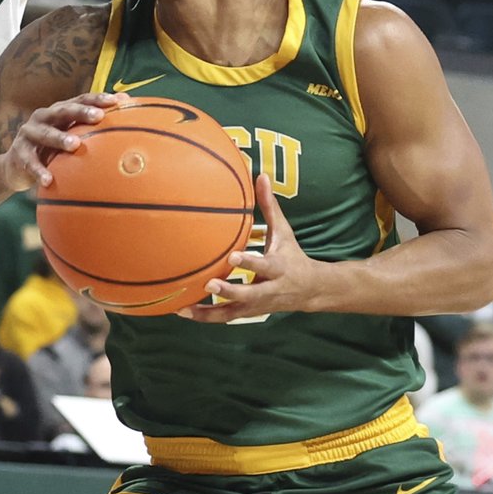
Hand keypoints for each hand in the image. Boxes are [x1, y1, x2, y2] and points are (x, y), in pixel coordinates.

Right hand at [0, 93, 124, 192]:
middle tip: (98, 116)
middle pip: (63, 111)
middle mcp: (42, 118)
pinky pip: (30, 162)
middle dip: (81, 112)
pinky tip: (49, 181)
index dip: (98, 99)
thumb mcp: (67, 138)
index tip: (118, 101)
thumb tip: (128, 131)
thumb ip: (89, 133)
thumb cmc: (50, 150)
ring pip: (45, 134)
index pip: (80, 100)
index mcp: (58, 111)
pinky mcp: (19, 154)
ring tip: (75, 145)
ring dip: (60, 138)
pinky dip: (39, 171)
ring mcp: (28, 134)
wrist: (14, 167)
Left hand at [179, 173, 325, 322]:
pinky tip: (183, 311)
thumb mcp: (284, 232)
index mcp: (278, 268)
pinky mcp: (248, 313)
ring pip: (233, 313)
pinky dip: (205, 316)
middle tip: (208, 284)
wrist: (309, 290)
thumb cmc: (292, 255)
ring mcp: (257, 306)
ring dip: (209, 312)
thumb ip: (270, 207)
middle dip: (229, 291)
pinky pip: (225, 317)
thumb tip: (261, 176)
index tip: (233, 257)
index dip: (249, 263)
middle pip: (249, 294)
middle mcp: (268, 290)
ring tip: (185, 308)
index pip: (263, 266)